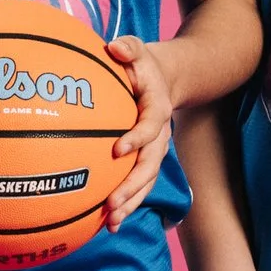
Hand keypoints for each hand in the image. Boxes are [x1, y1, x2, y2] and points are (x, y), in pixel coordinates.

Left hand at [102, 34, 173, 228]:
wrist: (163, 79)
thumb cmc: (141, 65)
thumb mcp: (137, 49)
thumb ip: (128, 47)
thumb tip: (113, 47)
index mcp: (157, 108)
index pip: (150, 126)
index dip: (137, 138)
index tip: (117, 150)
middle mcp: (159, 135)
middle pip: (150, 165)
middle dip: (133, 186)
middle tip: (112, 203)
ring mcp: (155, 150)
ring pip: (146, 181)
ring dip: (131, 202)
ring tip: (111, 223)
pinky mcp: (145, 160)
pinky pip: (138, 185)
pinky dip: (127, 204)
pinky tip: (107, 223)